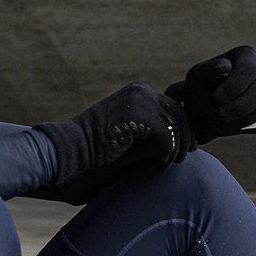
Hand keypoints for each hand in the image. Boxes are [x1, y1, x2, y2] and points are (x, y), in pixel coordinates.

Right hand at [34, 82, 193, 202]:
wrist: (70, 149)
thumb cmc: (96, 149)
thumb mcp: (130, 134)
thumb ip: (152, 132)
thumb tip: (184, 141)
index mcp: (138, 93)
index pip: (174, 107)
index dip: (182, 130)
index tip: (183, 150)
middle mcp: (141, 91)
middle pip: (180, 113)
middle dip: (185, 138)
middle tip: (183, 158)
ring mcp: (140, 100)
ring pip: (176, 124)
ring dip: (176, 148)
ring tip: (167, 164)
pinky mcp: (139, 115)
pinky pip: (168, 135)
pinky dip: (167, 153)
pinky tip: (158, 164)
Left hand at [165, 46, 255, 143]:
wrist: (204, 109)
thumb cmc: (199, 90)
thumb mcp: (196, 78)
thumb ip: (208, 71)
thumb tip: (225, 67)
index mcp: (246, 55)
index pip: (249, 67)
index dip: (233, 86)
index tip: (215, 99)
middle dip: (239, 106)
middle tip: (218, 115)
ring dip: (242, 118)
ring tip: (220, 122)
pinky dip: (250, 125)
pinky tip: (230, 125)